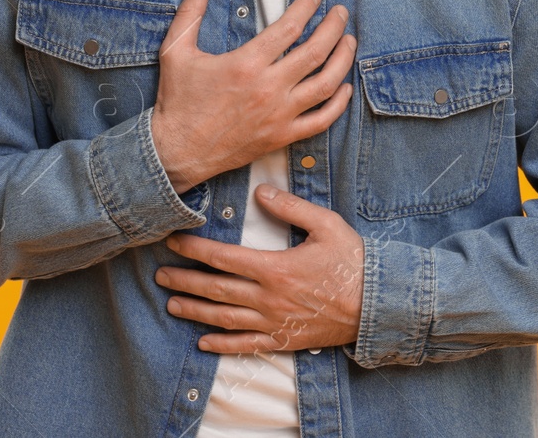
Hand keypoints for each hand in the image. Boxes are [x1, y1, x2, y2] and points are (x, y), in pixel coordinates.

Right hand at [150, 0, 356, 192]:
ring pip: (325, 84)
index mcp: (246, 65)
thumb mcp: (176, 51)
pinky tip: (344, 87)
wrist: (176, 151)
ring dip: (343, 60)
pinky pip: (321, 121)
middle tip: (341, 13)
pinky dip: (338, 104)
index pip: (288, 28)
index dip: (306, 7)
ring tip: (350, 42)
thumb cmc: (177, 101)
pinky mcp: (282, 137)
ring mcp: (279, 115)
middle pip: (315, 52)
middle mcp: (268, 89)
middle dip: (334, 28)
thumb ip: (190, 13)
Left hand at [155, 185, 364, 352]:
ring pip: (224, 318)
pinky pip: (246, 346)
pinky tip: (203, 342)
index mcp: (275, 268)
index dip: (195, 250)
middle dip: (185, 280)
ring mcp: (274, 322)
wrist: (377, 304)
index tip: (174, 241)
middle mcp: (268, 298)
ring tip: (172, 303)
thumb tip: (261, 192)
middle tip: (160, 275)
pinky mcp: (283, 340)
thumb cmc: (353, 262)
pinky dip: (222, 345)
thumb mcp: (327, 225)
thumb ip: (291, 207)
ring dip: (195, 311)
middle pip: (216, 289)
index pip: (224, 258)